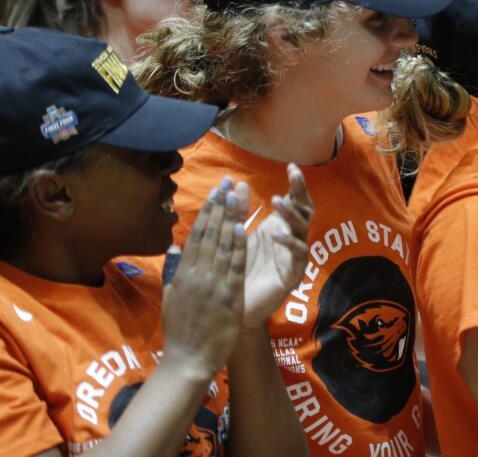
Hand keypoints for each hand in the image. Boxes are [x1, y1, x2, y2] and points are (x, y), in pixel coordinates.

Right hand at [161, 179, 246, 379]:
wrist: (188, 360)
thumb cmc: (181, 330)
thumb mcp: (172, 296)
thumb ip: (174, 270)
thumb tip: (174, 246)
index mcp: (183, 274)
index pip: (196, 235)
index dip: (207, 211)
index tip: (215, 191)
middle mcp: (196, 275)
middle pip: (209, 234)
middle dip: (220, 206)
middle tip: (227, 182)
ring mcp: (212, 284)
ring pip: (222, 245)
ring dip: (230, 218)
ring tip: (236, 195)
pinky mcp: (228, 296)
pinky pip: (234, 267)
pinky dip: (237, 247)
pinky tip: (242, 228)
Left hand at [240, 164, 313, 327]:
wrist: (234, 309)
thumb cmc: (236, 271)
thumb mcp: (236, 237)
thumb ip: (238, 214)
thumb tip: (235, 184)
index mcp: (280, 228)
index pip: (294, 201)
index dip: (296, 185)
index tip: (291, 166)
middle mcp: (292, 239)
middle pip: (304, 210)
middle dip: (300, 191)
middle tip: (294, 175)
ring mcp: (295, 256)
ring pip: (302, 229)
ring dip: (291, 214)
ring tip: (277, 201)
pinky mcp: (294, 274)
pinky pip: (298, 254)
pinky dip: (288, 242)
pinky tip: (276, 234)